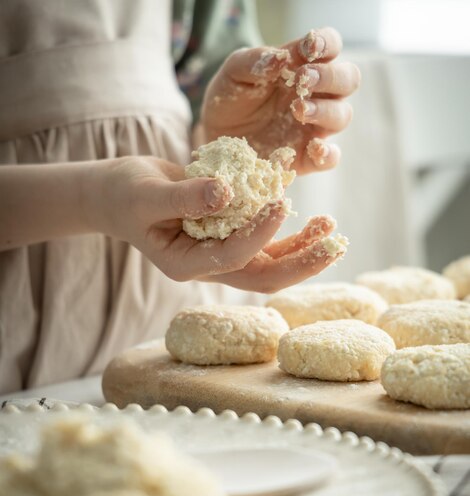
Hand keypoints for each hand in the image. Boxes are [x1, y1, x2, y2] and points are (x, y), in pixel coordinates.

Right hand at [89, 157, 343, 291]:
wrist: (119, 195)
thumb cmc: (125, 192)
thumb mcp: (147, 192)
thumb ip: (185, 196)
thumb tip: (227, 191)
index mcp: (185, 264)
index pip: (231, 257)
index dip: (258, 234)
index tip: (279, 203)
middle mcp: (208, 267)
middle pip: (261, 277)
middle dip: (299, 263)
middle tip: (333, 244)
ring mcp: (221, 256)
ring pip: (269, 265)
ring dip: (302, 251)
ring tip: (332, 229)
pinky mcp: (230, 240)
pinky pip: (266, 246)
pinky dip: (291, 236)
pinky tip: (315, 222)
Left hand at [201, 28, 360, 174]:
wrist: (215, 136)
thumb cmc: (230, 97)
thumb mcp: (234, 72)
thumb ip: (255, 61)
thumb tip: (281, 57)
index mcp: (304, 66)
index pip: (331, 46)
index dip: (328, 43)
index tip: (310, 46)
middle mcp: (317, 95)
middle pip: (348, 80)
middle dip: (331, 77)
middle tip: (304, 80)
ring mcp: (314, 127)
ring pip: (342, 116)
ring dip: (325, 111)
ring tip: (298, 110)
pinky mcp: (305, 158)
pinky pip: (329, 158)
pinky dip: (328, 154)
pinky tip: (314, 148)